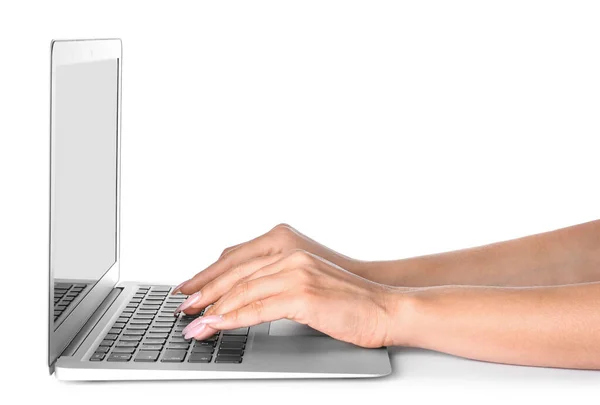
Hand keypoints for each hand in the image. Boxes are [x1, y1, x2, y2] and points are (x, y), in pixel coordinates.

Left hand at [178, 250, 406, 347]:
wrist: (385, 308)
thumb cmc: (349, 300)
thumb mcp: (308, 281)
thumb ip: (278, 281)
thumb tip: (246, 297)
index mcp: (289, 248)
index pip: (238, 260)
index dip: (210, 276)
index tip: (191, 290)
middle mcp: (290, 256)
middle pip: (234, 274)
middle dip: (204, 293)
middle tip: (182, 309)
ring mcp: (297, 273)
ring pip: (242, 291)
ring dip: (213, 310)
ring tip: (193, 324)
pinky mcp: (304, 295)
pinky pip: (258, 307)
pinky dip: (233, 318)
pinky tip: (217, 326)